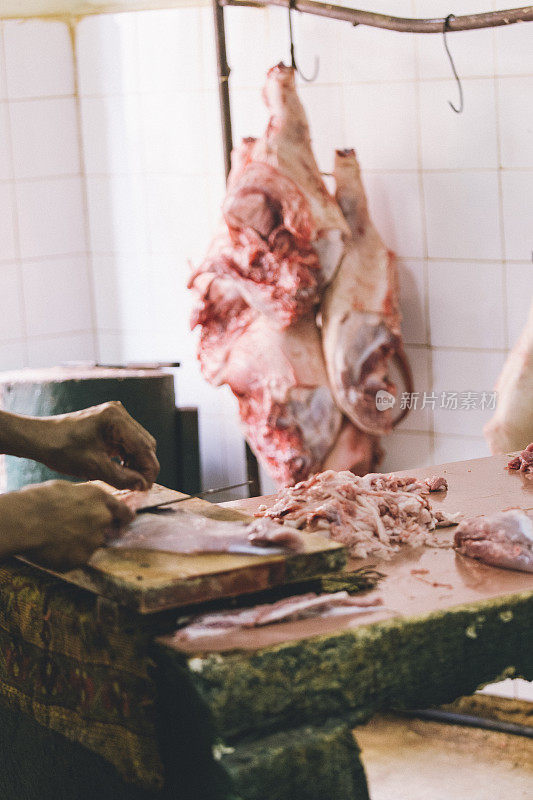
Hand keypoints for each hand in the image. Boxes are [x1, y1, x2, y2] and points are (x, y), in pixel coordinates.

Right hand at [12, 481, 133, 570]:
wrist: (25, 522)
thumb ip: (83, 498)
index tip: (127, 521)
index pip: (121, 510)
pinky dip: (67, 556)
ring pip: (90, 544)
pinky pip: (77, 558)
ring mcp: (94, 540)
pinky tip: (53, 549)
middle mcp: (102, 518)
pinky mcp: (83, 558)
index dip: (124, 516)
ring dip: (78, 543)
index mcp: (98, 497)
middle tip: (71, 530)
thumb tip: (85, 504)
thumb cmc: (38, 500)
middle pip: (104, 529)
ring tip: (55, 538)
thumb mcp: (65, 489)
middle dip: (93, 530)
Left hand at [38, 402, 159, 489]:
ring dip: (136, 462)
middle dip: (144, 466)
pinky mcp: (110, 424)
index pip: (144, 446)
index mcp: (116, 419)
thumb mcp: (93, 467)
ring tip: (129, 481)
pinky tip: (121, 470)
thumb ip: (121, 477)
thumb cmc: (60, 449)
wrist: (39, 438)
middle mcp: (119, 413)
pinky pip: (127, 442)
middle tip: (138, 487)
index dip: (149, 469)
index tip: (146, 488)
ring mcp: (115, 417)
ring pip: (138, 444)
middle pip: (145, 444)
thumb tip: (143, 485)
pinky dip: (127, 457)